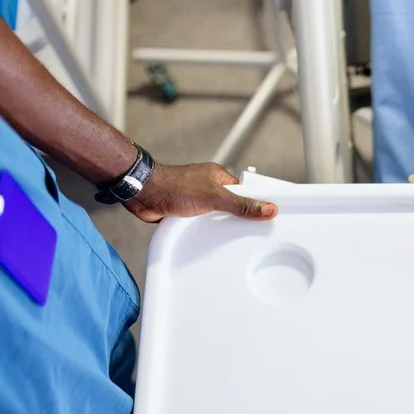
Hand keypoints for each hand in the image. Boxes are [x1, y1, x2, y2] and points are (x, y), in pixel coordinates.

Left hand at [125, 162, 276, 223]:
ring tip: (225, 234)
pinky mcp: (184, 212)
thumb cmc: (175, 186)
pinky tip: (206, 236)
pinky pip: (201, 224)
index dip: (256, 203)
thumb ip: (242, 205)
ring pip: (215, 216)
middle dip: (236, 217)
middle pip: (232, 206)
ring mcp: (196, 200)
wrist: (144, 193)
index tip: (269, 214)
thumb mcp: (216, 198)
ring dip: (216, 225)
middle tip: (248, 229)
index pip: (246, 191)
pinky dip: (202, 230)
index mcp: (219, 177)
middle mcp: (208, 187)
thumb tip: (268, 208)